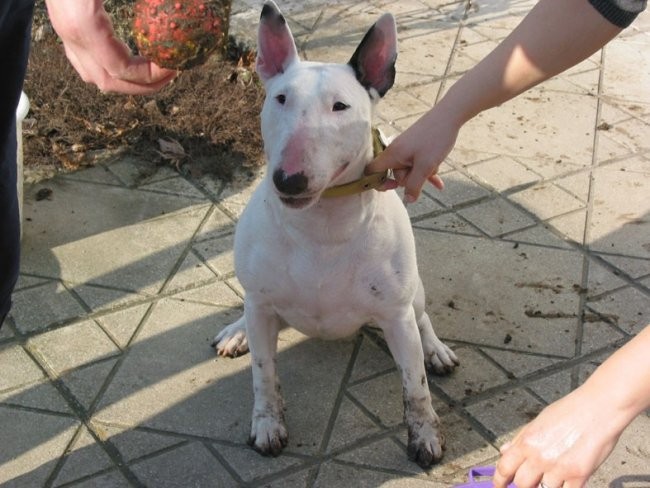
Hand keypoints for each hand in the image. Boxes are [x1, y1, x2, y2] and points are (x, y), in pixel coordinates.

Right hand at [45, 0, 176, 93]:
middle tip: (171, 73)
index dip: (152, 75)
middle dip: (144, 85)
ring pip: (94, 75)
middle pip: (108, 82)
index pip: (121, 69)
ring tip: (157, 68)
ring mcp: (63, 30)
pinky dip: (113, 67)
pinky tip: (135, 54)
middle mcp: (70, 33)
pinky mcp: (64, 23)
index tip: (176, 65)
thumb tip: (184, 4)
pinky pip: (87, 59)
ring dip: (128, 79)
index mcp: (84, 23)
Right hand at [365, 104, 460, 201]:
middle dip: (411, 178)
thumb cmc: (436, 139)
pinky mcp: (416, 148)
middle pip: (396, 174)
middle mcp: (395, 151)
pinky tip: (439, 182)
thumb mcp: (425, 166)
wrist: (449, 115)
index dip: (378, 182)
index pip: (371, 171)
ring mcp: (406, 149)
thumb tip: (408, 200)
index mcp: (392, 155)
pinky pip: (417, 164)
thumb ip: (414, 185)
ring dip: (422, 174)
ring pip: (410, 170)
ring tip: (435, 167)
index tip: (393, 187)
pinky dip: (427, 171)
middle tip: (424, 170)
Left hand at [493, 387, 622, 487]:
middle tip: (531, 479)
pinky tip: (568, 479)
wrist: (599, 408)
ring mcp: (559, 468)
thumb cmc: (570, 411)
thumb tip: (504, 451)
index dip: (500, 480)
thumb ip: (521, 439)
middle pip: (522, 484)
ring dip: (547, 485)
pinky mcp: (579, 476)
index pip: (504, 468)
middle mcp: (540, 457)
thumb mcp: (539, 420)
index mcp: (527, 441)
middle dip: (525, 484)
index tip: (500, 485)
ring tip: (554, 474)